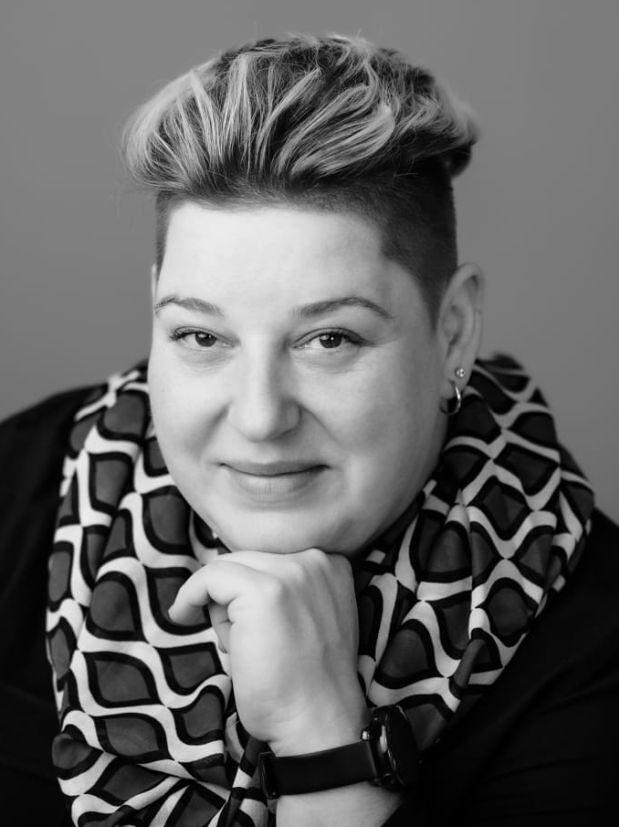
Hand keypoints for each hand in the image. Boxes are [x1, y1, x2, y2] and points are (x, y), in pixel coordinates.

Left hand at [168, 548, 367, 753]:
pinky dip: (191, 595)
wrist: (317, 722)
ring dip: (220, 604)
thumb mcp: (305, 617)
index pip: (270, 557)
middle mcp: (316, 559)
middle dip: (233, 596)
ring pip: (228, 567)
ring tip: (239, 645)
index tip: (237, 616)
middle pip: (248, 559)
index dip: (247, 589)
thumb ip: (282, 589)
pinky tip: (183, 614)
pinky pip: (210, 576)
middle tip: (239, 640)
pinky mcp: (264, 590)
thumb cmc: (304, 682)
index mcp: (331, 563)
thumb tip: (223, 576)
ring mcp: (292, 572)